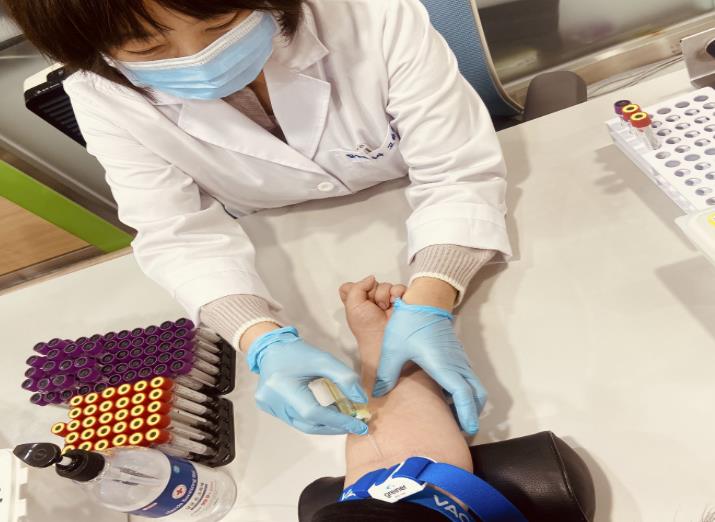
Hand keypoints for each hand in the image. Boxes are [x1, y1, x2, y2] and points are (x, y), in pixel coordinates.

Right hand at [247, 327, 369, 434]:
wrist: (272, 348)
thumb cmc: (298, 352)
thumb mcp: (324, 360)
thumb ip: (345, 378)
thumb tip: (361, 400)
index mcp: (283, 387)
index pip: (314, 413)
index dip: (338, 421)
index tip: (360, 425)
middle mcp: (273, 401)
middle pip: (309, 424)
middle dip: (334, 426)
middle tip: (355, 424)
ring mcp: (269, 407)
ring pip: (303, 426)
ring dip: (325, 425)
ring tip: (343, 419)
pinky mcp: (270, 409)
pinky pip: (296, 421)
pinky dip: (313, 420)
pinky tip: (325, 413)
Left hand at [339, 276, 406, 341]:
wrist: (383, 337)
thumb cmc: (366, 327)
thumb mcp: (352, 305)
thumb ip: (356, 287)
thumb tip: (371, 278)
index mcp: (358, 302)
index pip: (354, 286)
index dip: (356, 289)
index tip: (358, 299)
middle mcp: (372, 300)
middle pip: (371, 283)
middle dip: (372, 293)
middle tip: (373, 306)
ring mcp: (387, 300)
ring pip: (385, 285)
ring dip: (384, 295)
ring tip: (384, 307)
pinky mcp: (400, 301)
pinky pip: (399, 288)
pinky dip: (397, 293)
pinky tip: (393, 304)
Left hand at [374, 299, 486, 434]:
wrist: (424, 299)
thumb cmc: (409, 324)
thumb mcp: (393, 349)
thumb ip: (386, 373)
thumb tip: (377, 394)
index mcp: (444, 366)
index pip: (463, 394)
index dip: (467, 413)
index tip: (467, 429)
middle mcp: (456, 365)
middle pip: (476, 394)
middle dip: (472, 412)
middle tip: (462, 429)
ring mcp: (459, 359)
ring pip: (473, 386)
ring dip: (469, 402)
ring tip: (455, 417)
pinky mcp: (456, 355)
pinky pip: (466, 378)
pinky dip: (464, 391)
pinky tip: (447, 397)